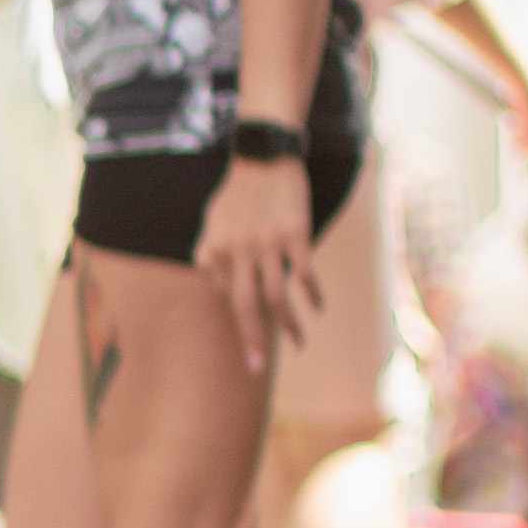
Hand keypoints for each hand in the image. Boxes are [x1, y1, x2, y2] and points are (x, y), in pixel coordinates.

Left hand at [194, 153, 314, 371]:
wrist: (263, 157)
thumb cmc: (237, 194)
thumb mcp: (211, 224)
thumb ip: (211, 255)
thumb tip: (219, 287)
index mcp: (212, 250)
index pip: (224, 294)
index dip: (240, 311)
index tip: (252, 327)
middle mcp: (237, 251)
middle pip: (244, 306)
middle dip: (250, 340)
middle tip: (253, 370)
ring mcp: (266, 244)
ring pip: (276, 296)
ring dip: (288, 324)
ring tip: (298, 343)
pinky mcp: (295, 234)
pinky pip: (303, 273)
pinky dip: (311, 293)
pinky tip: (317, 307)